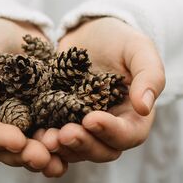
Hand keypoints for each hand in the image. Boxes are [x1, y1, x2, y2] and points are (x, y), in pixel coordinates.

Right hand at [0, 17, 66, 177]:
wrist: (15, 26)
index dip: (0, 140)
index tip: (17, 141)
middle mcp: (2, 123)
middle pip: (11, 148)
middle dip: (26, 155)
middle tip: (44, 158)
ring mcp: (28, 119)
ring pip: (34, 144)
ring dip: (47, 155)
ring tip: (60, 162)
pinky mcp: (50, 110)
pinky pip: (56, 128)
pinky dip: (65, 139)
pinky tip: (79, 143)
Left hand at [35, 17, 164, 162]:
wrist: (90, 32)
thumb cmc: (121, 40)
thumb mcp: (139, 49)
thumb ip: (150, 75)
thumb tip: (145, 107)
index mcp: (133, 115)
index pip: (129, 134)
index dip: (111, 132)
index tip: (91, 118)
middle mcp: (110, 127)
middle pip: (101, 150)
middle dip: (83, 145)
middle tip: (64, 134)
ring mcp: (83, 126)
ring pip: (76, 150)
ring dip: (62, 149)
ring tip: (45, 138)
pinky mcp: (60, 120)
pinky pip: (54, 139)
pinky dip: (44, 141)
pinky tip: (32, 135)